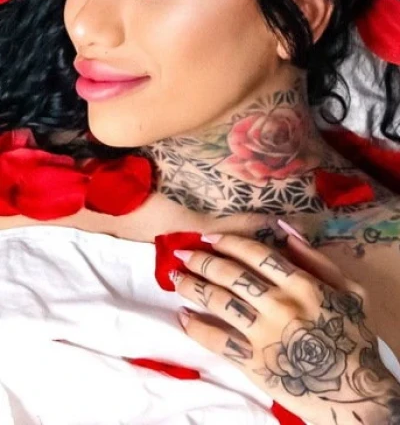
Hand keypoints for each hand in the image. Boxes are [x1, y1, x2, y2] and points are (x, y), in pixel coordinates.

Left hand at [172, 233, 399, 424]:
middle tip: (182, 252)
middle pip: (231, 274)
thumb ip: (317, 260)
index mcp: (302, 284)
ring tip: (176, 278)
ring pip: (219, 302)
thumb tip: (285, 230)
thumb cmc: (353, 339)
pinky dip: (196, 327)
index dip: (229, 242)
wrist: (356, 392)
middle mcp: (280, 305)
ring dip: (193, 287)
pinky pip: (218, 340)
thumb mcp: (350, 292)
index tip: (208, 236)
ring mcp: (264, 334)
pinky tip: (183, 317)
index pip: (257, 255)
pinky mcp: (254, 363)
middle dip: (202, 260)